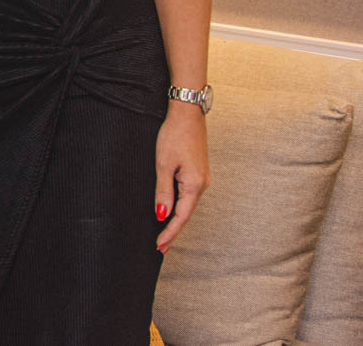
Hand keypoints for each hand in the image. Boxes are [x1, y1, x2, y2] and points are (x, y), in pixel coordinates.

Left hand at [154, 103, 208, 251]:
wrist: (187, 114)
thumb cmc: (174, 136)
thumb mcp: (163, 164)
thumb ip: (163, 191)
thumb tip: (161, 215)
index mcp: (194, 185)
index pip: (181, 217)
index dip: (170, 232)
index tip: (159, 246)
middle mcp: (202, 185)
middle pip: (186, 214)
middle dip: (173, 231)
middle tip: (161, 249)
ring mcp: (202, 178)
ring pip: (188, 205)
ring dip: (176, 221)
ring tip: (164, 235)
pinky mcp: (198, 172)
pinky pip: (189, 195)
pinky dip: (180, 207)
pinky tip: (172, 212)